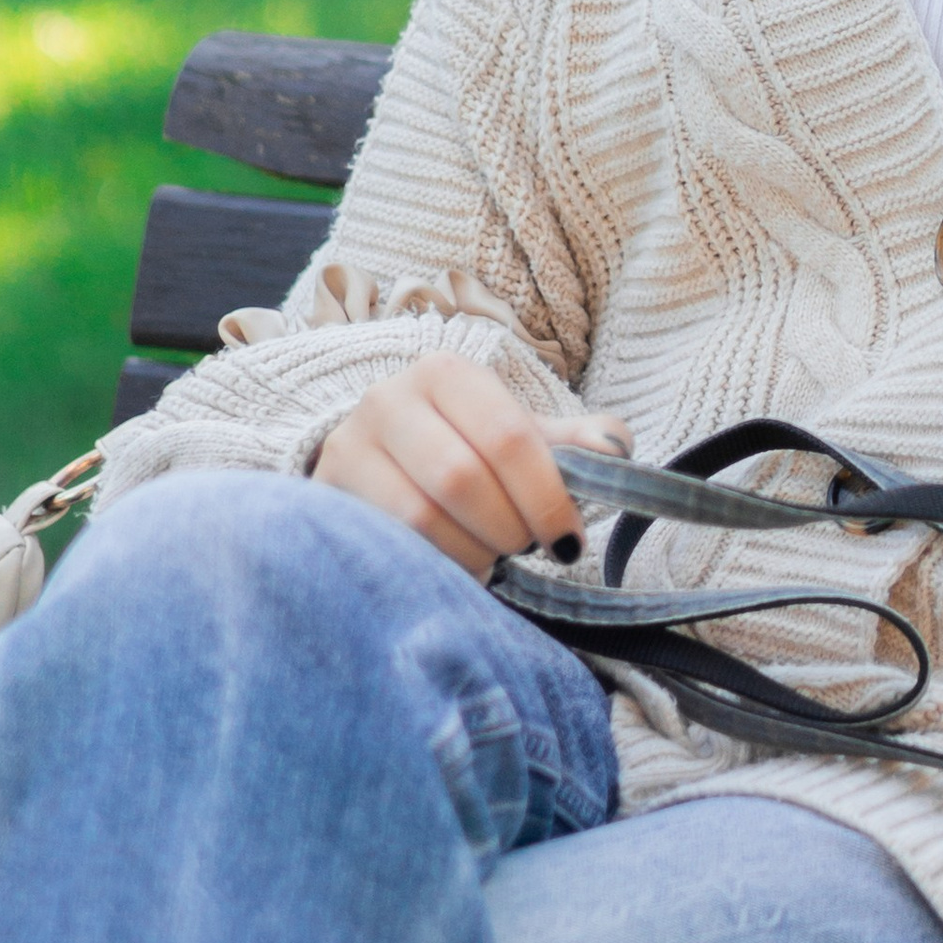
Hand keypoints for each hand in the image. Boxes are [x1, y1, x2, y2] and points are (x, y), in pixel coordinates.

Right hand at [313, 353, 631, 578]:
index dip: (547, 496)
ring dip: (471, 553)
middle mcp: (389, 399)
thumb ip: (575, 442)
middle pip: (462, 478)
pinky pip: (388, 549)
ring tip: (490, 556)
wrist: (380, 461)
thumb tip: (616, 449)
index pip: (508, 437)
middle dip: (508, 528)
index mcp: (447, 373)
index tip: (568, 540)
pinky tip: (453, 567)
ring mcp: (348, 448)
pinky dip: (433, 569)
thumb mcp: (519, 435)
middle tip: (525, 547)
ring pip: (420, 519)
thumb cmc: (465, 448)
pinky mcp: (327, 498)